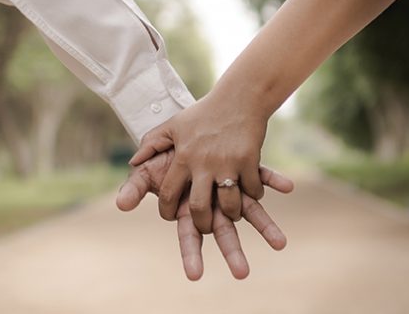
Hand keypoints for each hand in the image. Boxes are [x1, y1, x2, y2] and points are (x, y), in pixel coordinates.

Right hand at [118, 150, 292, 279]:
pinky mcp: (244, 169)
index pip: (189, 234)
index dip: (190, 254)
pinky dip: (274, 181)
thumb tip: (120, 203)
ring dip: (265, 226)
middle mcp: (213, 202)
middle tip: (242, 273)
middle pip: (223, 231)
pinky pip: (261, 176)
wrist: (186, 133)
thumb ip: (135, 187)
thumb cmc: (165, 157)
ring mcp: (231, 188)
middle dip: (232, 252)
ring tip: (280, 243)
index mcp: (189, 207)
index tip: (194, 275)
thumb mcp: (147, 171)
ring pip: (249, 210)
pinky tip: (288, 187)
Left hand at [129, 93, 268, 232]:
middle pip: (199, 208)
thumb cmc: (203, 113)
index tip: (172, 216)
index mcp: (183, 157)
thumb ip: (151, 143)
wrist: (238, 97)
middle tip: (205, 225)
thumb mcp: (174, 125)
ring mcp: (228, 163)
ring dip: (230, 214)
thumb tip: (133, 162)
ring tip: (230, 213)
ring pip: (228, 204)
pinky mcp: (249, 160)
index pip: (168, 194)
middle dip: (202, 224)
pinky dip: (253, 195)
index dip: (168, 210)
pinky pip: (252, 190)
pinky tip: (250, 193)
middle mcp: (203, 163)